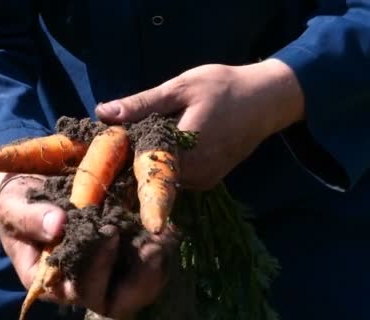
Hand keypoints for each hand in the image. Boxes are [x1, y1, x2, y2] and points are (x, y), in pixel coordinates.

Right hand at [0, 172, 176, 317]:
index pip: (78, 289)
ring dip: (154, 271)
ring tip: (163, 242)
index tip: (110, 232)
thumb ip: (31, 218)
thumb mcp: (14, 206)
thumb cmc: (17, 200)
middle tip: (151, 248)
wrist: (31, 184)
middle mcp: (79, 284)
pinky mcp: (120, 257)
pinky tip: (169, 233)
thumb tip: (57, 225)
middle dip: (137, 280)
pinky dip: (161, 255)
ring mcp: (103, 273)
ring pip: (136, 291)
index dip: (98, 267)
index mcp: (51, 280)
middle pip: (114, 302)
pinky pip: (147, 270)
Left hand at [96, 59, 304, 189]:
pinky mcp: (207, 181)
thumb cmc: (224, 88)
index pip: (135, 165)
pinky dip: (164, 163)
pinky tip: (161, 144)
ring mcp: (201, 182)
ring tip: (140, 137)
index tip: (102, 145)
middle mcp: (192, 175)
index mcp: (183, 151)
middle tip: (117, 138)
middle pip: (147, 175)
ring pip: (161, 177)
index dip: (116, 157)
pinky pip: (175, 177)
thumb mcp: (180, 88)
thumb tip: (103, 113)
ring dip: (147, 161)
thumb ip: (143, 104)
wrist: (267, 100)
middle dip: (129, 159)